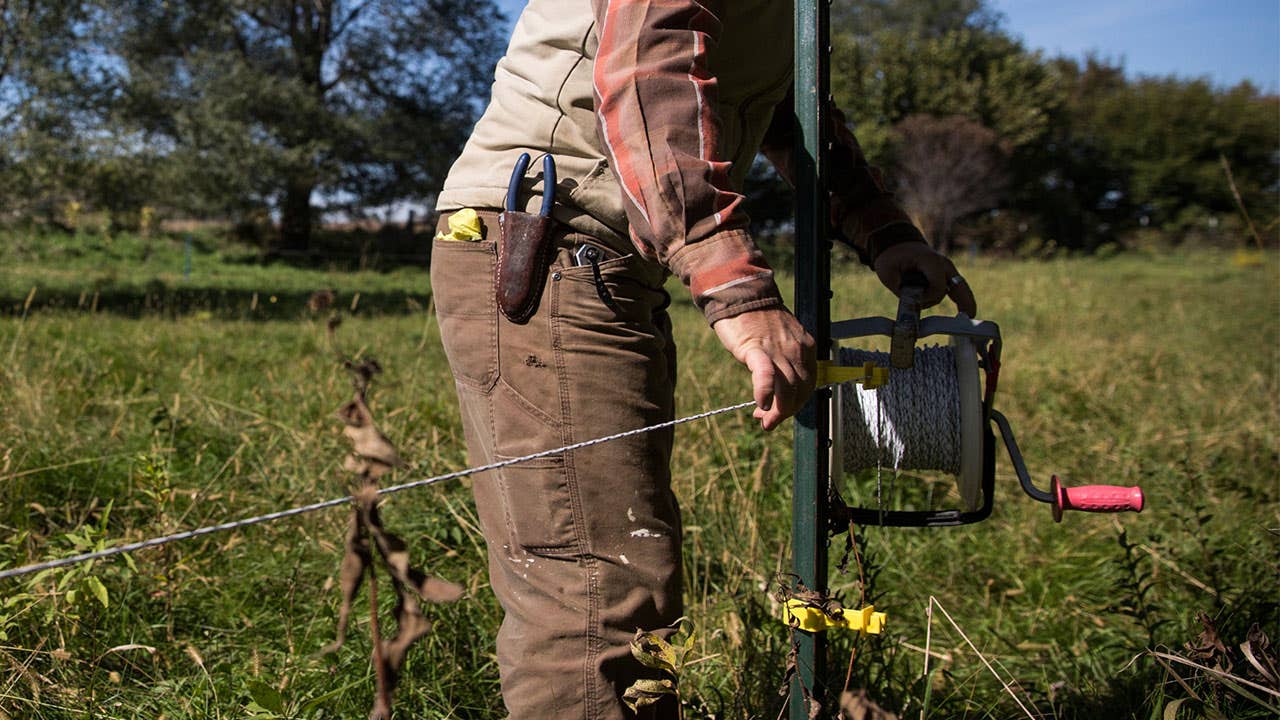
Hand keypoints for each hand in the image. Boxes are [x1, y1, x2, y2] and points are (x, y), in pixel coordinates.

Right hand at [712, 308, 815, 430]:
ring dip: (777, 411)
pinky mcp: (758, 350)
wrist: (741, 296)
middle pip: (800, 391)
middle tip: (769, 421)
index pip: (808, 385)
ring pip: (787, 390)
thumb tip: (778, 387)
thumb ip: (785, 360)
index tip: (779, 411)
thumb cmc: (757, 319)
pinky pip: (767, 376)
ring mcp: (779, 351)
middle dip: (786, 412)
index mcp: (805, 347)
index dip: (795, 404)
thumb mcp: (782, 339)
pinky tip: (761, 404)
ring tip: (764, 421)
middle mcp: (797, 351)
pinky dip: (766, 393)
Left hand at [873, 242, 977, 315]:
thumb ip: (900, 291)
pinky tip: (966, 310)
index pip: (938, 286)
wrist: (899, 244)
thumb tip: (911, 310)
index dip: (927, 297)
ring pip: (954, 291)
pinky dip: (961, 299)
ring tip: (914, 294)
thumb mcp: (888, 273)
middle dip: (966, 302)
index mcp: (930, 261)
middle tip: (971, 316)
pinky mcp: (948, 274)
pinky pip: (959, 288)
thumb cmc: (892, 258)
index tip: (915, 302)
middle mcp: (944, 264)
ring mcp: (948, 269)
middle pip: (960, 287)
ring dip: (935, 299)